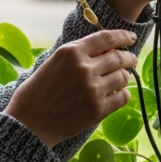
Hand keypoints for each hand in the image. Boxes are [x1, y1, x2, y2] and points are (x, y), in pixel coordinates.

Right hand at [4, 30, 138, 148]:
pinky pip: (123, 97)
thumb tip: (104, 50)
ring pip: (123, 77)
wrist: (29, 124)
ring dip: (125, 76)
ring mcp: (93, 89)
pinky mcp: (98, 110)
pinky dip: (123, 94)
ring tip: (121, 78)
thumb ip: (77, 54)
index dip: (123, 36)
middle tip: (131, 60)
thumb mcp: (53, 62)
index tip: (131, 38)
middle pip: (119, 57)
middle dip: (129, 58)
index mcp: (71, 52)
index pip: (106, 38)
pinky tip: (118, 94)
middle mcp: (85, 68)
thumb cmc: (36, 93)